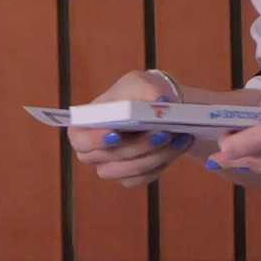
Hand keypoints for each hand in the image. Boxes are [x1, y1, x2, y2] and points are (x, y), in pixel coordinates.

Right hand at [65, 69, 195, 187]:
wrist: (161, 110)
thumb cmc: (140, 94)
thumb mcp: (140, 82)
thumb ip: (146, 89)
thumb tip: (161, 101)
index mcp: (86, 125)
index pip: (80, 139)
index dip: (95, 140)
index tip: (116, 134)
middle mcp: (95, 151)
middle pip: (110, 158)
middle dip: (139, 146)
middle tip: (163, 132)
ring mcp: (113, 167)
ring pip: (132, 170)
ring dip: (157, 154)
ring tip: (179, 136)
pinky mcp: (132, 177)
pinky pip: (146, 177)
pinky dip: (165, 161)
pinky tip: (180, 144)